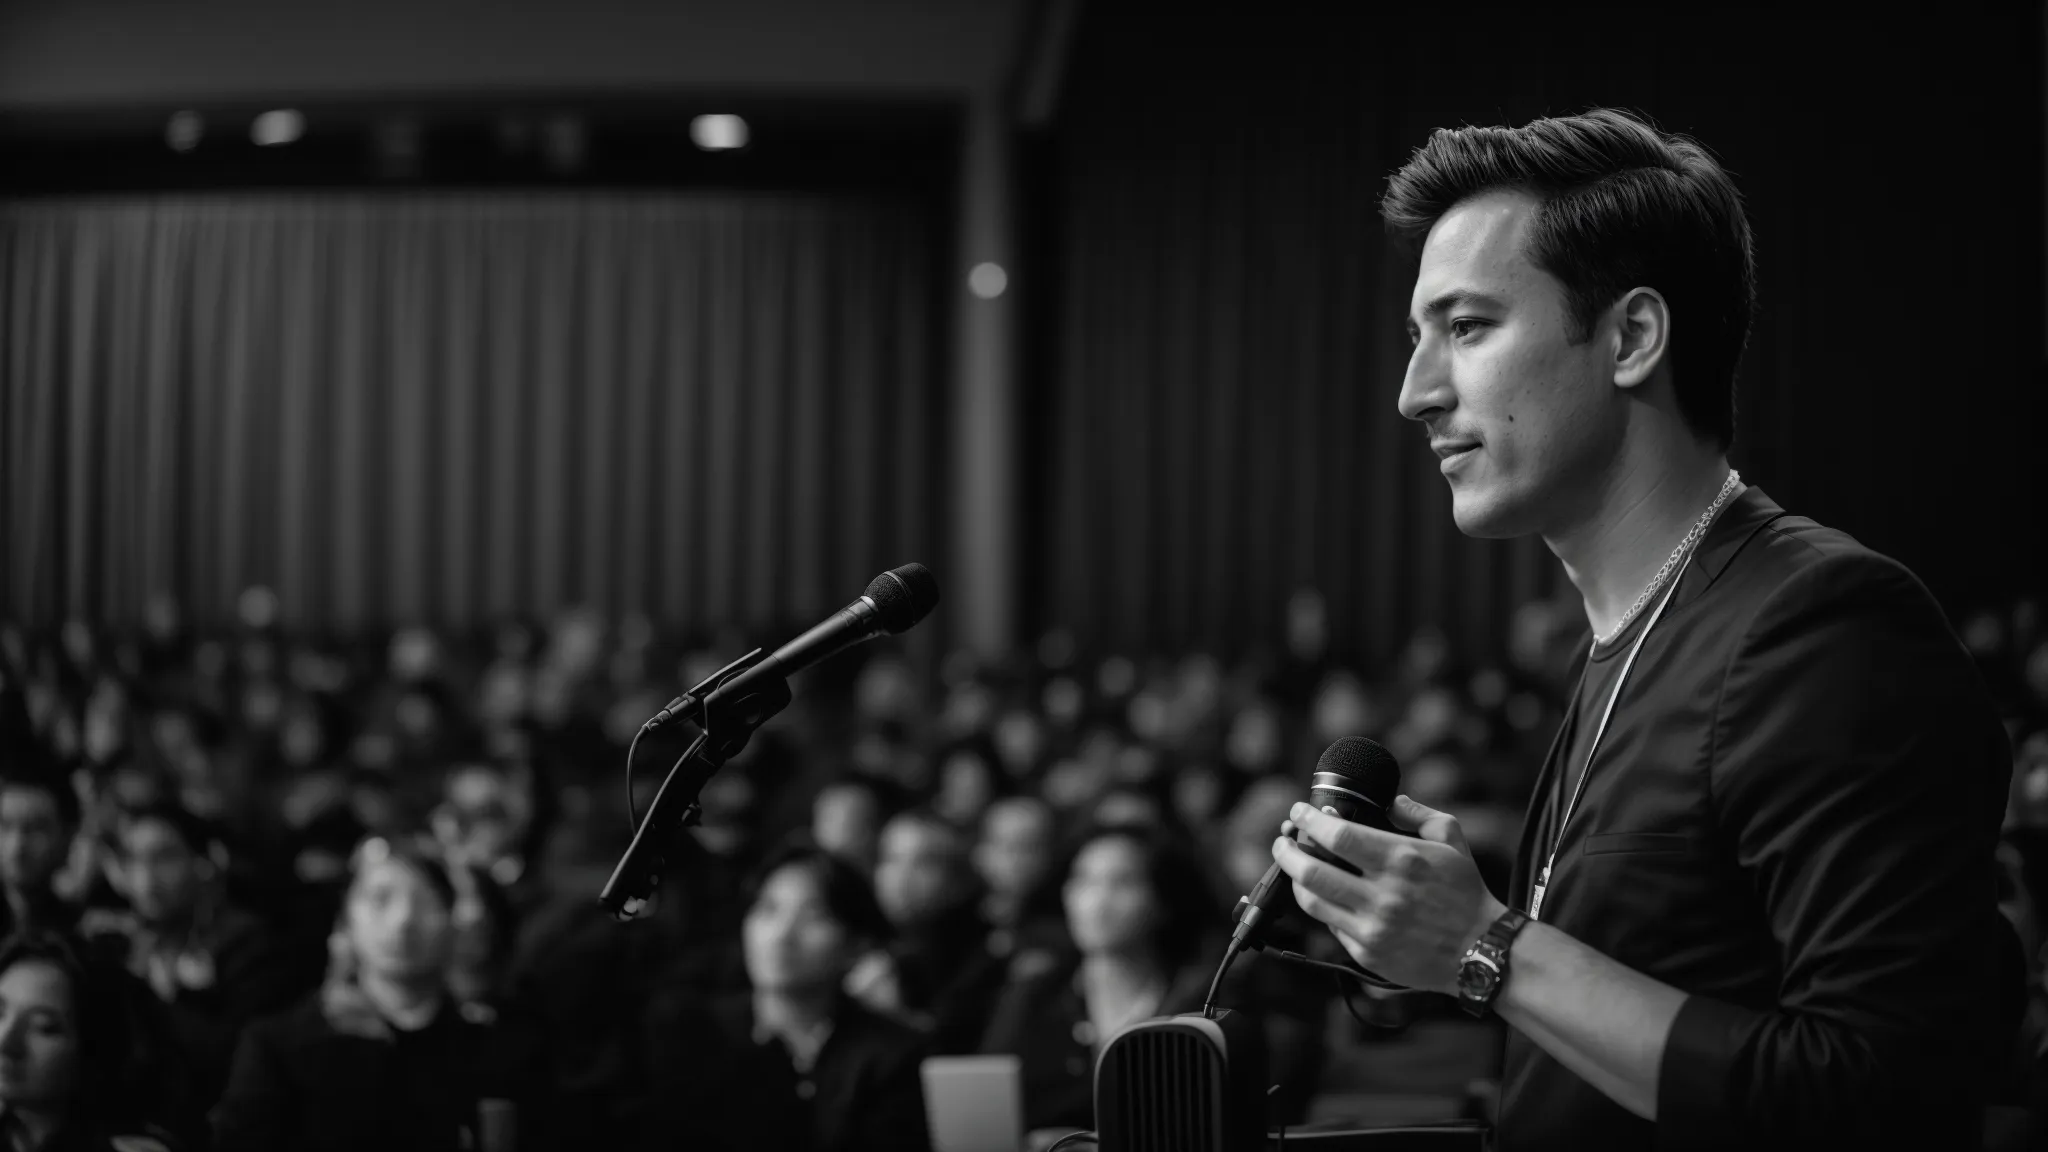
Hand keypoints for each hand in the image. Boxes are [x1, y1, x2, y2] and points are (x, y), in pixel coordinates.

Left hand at [1271, 795, 1505, 995]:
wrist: (1481, 951)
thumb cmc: (1465, 892)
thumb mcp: (1452, 838)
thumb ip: (1417, 813)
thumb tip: (1389, 802)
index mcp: (1402, 860)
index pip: (1337, 836)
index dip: (1309, 821)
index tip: (1300, 812)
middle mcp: (1384, 895)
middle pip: (1312, 870)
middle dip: (1287, 850)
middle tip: (1283, 840)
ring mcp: (1373, 928)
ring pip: (1312, 901)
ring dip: (1294, 879)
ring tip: (1294, 866)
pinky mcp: (1368, 953)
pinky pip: (1330, 926)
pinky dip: (1321, 906)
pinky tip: (1322, 894)